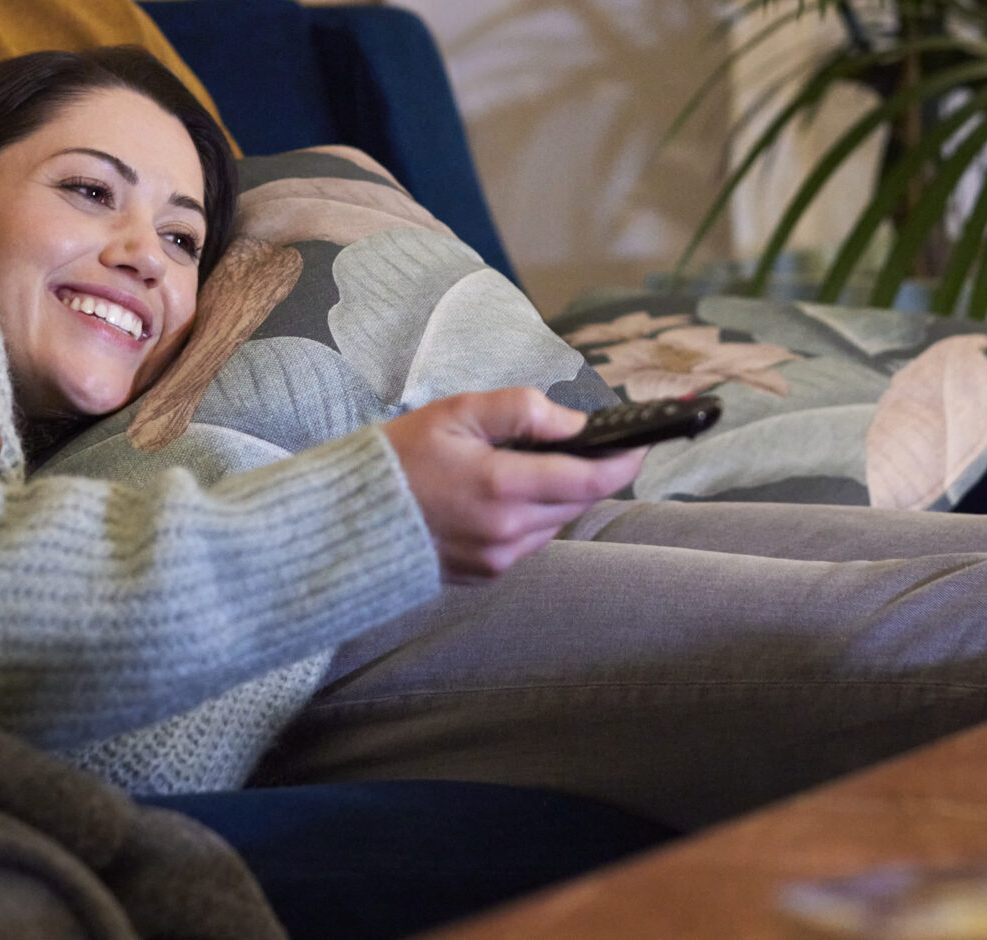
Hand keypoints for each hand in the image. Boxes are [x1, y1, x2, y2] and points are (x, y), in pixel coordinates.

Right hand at [381, 389, 643, 582]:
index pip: (590, 479)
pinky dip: (533, 517)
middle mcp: (506, 532)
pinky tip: (509, 495)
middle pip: (579, 502)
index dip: (624, 460)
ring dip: (560, 495)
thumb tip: (576, 422)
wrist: (347, 518)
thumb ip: (522, 410)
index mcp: (502, 486)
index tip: (639, 442)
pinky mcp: (484, 575)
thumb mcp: (457, 411)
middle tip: (591, 444)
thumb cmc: (399, 455)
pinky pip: (530, 543)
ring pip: (556, 524)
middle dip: (592, 472)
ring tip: (541, 465)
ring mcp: (496, 560)